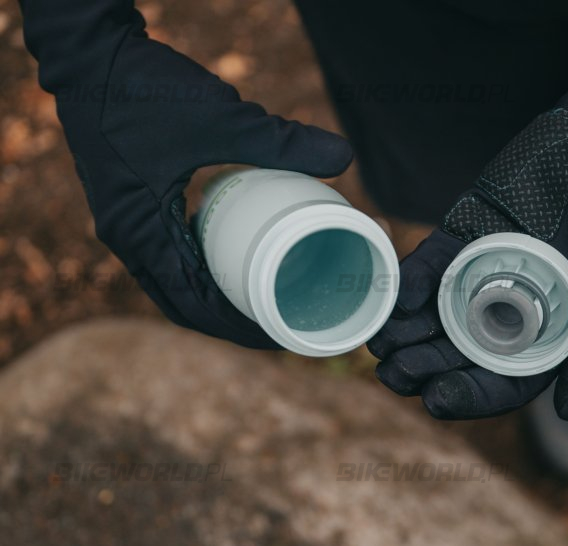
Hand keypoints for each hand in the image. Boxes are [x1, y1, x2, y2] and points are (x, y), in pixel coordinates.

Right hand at [21, 5, 351, 346]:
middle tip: (281, 325)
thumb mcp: (221, 116)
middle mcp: (126, 238)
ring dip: (213, 301)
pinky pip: (166, 257)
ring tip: (263, 304)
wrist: (88, 55)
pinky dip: (198, 272)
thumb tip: (344, 157)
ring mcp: (124, 225)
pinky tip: (232, 265)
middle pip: (182, 304)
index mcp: (139, 231)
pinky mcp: (131, 207)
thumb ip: (282, 139)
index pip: (190, 304)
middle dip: (230, 322)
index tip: (278, 334)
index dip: (235, 327)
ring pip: (172, 284)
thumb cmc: (144, 88)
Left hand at [368, 8, 567, 419]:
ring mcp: (490, 267)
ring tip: (379, 344)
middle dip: (425, 368)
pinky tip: (394, 295)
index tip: (437, 399)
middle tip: (393, 375)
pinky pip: (433, 261)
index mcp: (556, 331)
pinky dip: (412, 279)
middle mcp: (517, 307)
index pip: (507, 379)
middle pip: (461, 352)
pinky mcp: (469, 230)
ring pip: (438, 313)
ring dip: (407, 332)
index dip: (471, 394)